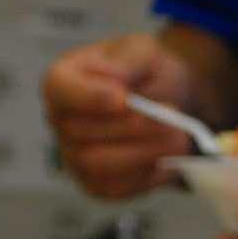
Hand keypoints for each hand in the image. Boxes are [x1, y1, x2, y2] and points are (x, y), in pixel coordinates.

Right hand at [42, 33, 197, 196]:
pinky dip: (148, 175)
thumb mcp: (143, 50)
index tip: (123, 97)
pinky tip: (168, 158)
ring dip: (145, 151)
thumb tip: (113, 81)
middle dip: (134, 125)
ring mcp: (75, 157)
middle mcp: (61, 121)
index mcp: (63, 80)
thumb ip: (127, 59)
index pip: (59, 90)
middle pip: (83, 132)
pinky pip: (117, 188)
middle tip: (172, 115)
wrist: (169, 104)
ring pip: (101, 164)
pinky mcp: (97, 185)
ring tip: (178, 136)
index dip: (89, 97)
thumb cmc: (147, 75)